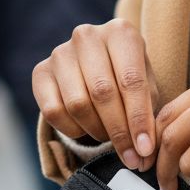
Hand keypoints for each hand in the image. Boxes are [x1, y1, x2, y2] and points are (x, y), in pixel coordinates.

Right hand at [32, 20, 159, 170]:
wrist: (98, 66)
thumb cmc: (128, 78)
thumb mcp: (147, 89)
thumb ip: (148, 117)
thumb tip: (143, 154)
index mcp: (120, 32)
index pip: (131, 81)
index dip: (138, 120)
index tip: (145, 150)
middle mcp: (87, 36)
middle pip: (103, 93)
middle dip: (119, 132)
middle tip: (130, 156)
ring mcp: (61, 52)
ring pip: (77, 104)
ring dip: (97, 130)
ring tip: (109, 136)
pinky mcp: (40, 71)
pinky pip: (53, 112)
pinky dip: (72, 129)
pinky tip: (85, 128)